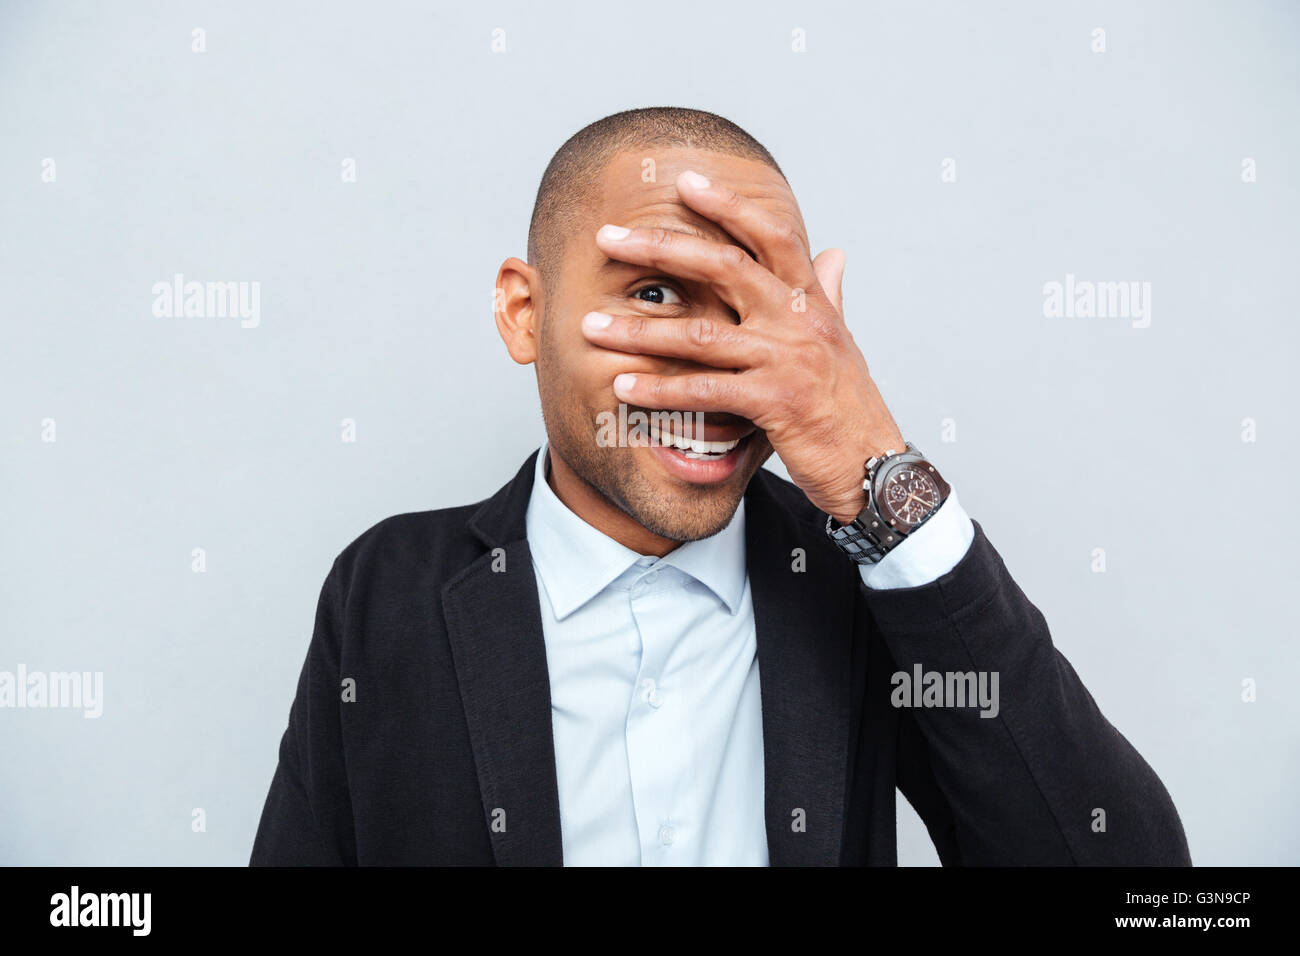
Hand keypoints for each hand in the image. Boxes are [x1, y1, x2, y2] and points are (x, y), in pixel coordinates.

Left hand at [580, 169, 905, 523]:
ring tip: (589, 328)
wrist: (874, 464)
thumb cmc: (850, 404)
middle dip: (660, 248)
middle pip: (724, 267)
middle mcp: (801, 321)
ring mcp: (787, 359)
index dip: (729, 205)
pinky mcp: (775, 402)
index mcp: (813, 300)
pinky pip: (705, 390)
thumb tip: (834, 252)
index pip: (770, 236)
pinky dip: (660, 390)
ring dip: (639, 331)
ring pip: (701, 334)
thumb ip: (828, 295)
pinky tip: (622, 389)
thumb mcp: (842, 341)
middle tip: (607, 238)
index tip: (685, 182)